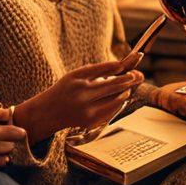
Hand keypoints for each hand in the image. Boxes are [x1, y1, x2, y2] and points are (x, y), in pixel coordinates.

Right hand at [13, 53, 144, 142]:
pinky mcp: (89, 120)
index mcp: (76, 78)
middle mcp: (80, 93)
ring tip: (128, 87)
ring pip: (113, 99)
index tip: (127, 64)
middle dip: (126, 80)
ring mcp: (85, 108)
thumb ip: (93, 72)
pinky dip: (118, 103)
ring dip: (124, 92)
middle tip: (136, 76)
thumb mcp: (73, 76)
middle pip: (111, 85)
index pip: (101, 70)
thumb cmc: (65, 90)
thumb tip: (119, 67)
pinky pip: (110, 111)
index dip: (116, 66)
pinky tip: (122, 98)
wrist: (48, 112)